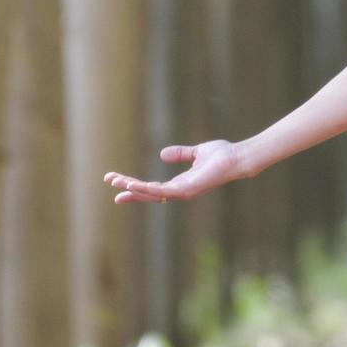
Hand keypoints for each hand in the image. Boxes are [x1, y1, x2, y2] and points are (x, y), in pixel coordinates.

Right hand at [104, 139, 247, 203]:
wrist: (237, 157)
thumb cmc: (222, 155)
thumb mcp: (197, 152)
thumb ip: (181, 154)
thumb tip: (162, 154)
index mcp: (181, 183)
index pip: (153, 187)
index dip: (135, 184)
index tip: (117, 180)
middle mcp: (180, 191)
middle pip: (148, 192)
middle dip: (128, 188)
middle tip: (109, 180)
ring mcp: (183, 192)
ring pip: (151, 193)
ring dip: (133, 188)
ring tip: (116, 182)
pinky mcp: (186, 190)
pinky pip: (161, 192)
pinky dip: (146, 189)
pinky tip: (132, 184)